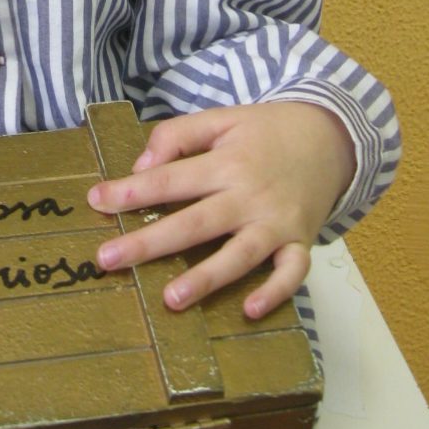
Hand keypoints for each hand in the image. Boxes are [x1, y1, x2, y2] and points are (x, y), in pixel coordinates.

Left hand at [86, 101, 356, 318]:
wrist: (331, 138)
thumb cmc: (266, 131)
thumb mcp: (221, 118)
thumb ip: (178, 134)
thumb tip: (142, 165)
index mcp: (226, 162)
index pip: (170, 179)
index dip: (131, 191)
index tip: (96, 201)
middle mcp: (250, 195)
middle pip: (194, 223)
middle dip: (149, 243)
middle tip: (108, 259)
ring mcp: (277, 223)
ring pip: (238, 255)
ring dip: (206, 278)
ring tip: (170, 299)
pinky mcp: (300, 243)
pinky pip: (291, 274)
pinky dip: (274, 293)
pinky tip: (248, 310)